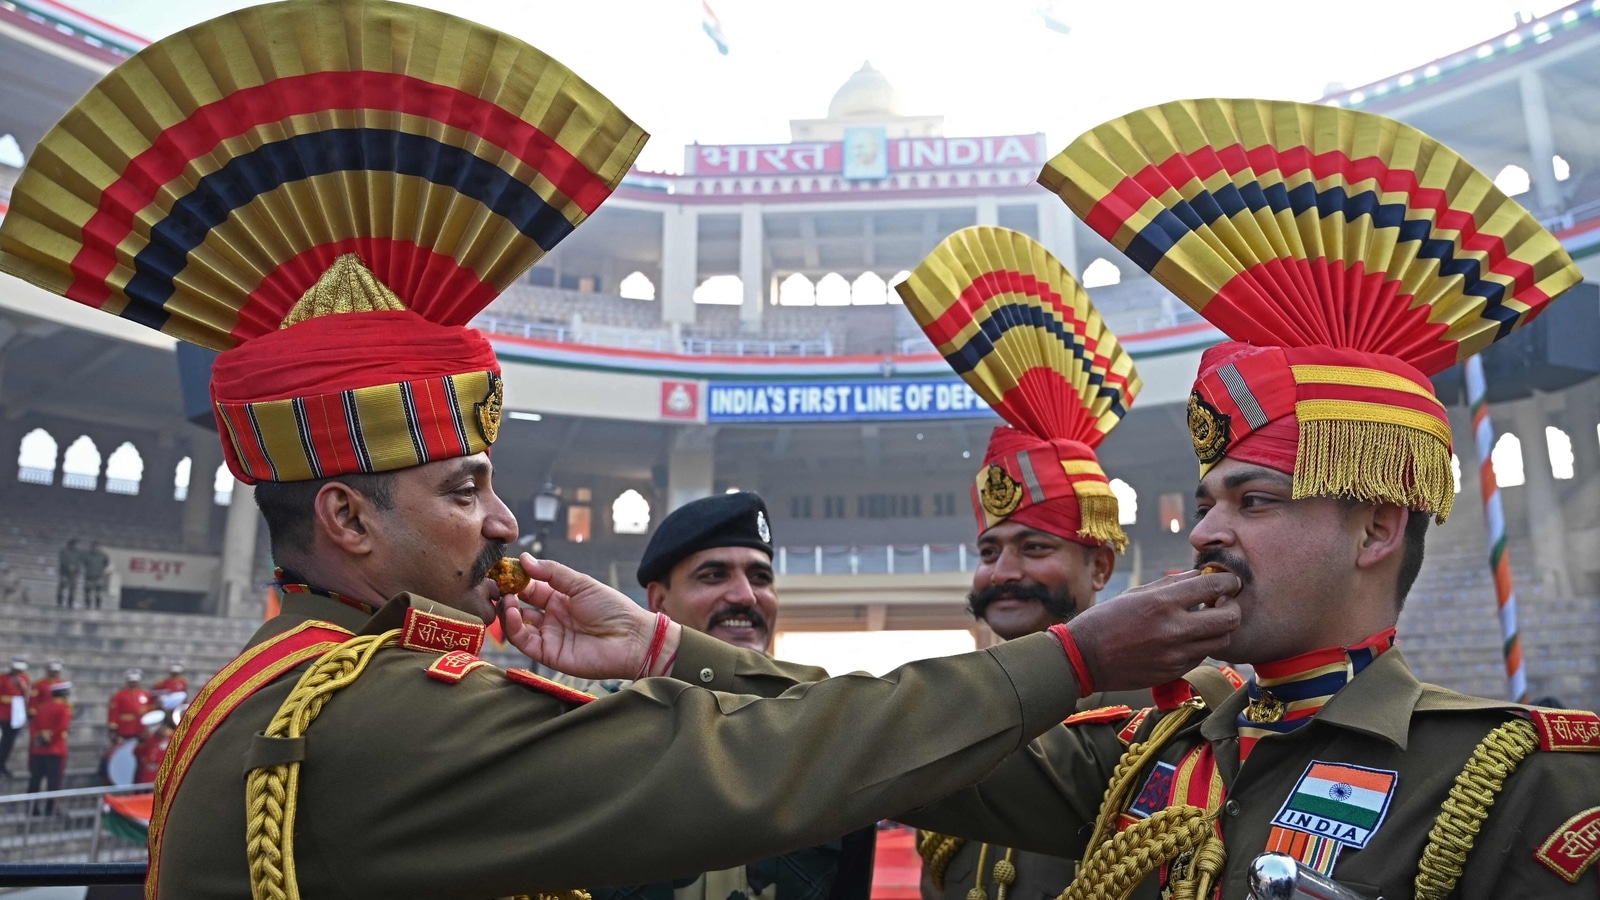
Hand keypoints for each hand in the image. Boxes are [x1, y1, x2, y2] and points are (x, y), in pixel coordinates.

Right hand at [498, 554, 680, 679]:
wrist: (631, 639)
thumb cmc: (612, 608)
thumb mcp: (581, 584)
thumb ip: (552, 572)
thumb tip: (523, 559)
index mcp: (560, 598)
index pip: (530, 588)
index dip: (515, 580)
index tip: (501, 570)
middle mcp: (552, 617)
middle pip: (519, 607)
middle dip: (506, 596)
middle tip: (497, 587)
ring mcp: (549, 636)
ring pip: (517, 625)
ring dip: (507, 612)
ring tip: (507, 600)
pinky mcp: (549, 654)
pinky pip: (525, 642)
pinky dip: (514, 629)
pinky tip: (513, 614)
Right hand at [1066, 570, 1241, 692]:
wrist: (1084, 657)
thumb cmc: (1106, 620)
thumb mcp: (1137, 593)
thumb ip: (1172, 585)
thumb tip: (1202, 576)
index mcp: (1161, 602)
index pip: (1213, 587)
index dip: (1229, 582)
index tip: (1230, 582)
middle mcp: (1173, 629)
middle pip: (1229, 618)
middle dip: (1233, 607)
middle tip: (1224, 603)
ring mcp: (1175, 654)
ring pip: (1221, 641)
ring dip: (1220, 628)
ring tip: (1207, 621)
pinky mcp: (1174, 672)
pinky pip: (1202, 656)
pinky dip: (1201, 645)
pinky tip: (1187, 639)